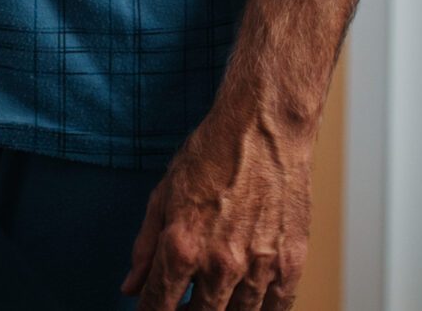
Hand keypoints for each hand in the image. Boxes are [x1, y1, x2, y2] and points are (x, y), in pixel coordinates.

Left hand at [124, 109, 311, 310]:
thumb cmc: (213, 153)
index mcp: (182, 247)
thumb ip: (145, 247)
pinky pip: (277, 308)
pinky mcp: (290, 263)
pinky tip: (247, 302)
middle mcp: (220, 264)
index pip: (159, 306)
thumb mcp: (163, 195)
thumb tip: (131, 287)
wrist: (263, 128)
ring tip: (213, 301)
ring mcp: (259, 267)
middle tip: (183, 306)